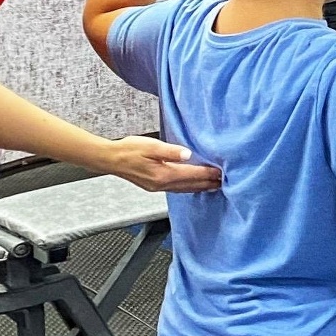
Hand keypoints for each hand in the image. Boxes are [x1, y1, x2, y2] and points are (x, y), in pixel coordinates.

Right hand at [105, 136, 221, 192]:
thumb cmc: (129, 149)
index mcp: (164, 174)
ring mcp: (158, 187)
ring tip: (213, 185)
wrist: (110, 159)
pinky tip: (193, 186)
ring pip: (185, 190)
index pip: (192, 175)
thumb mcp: (151, 145)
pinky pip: (177, 190)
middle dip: (208, 183)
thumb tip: (188, 154)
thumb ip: (170, 151)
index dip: (208, 174)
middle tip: (224, 182)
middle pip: (191, 186)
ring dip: (200, 187)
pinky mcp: (154, 186)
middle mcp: (163, 184)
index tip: (222, 172)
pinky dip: (188, 188)